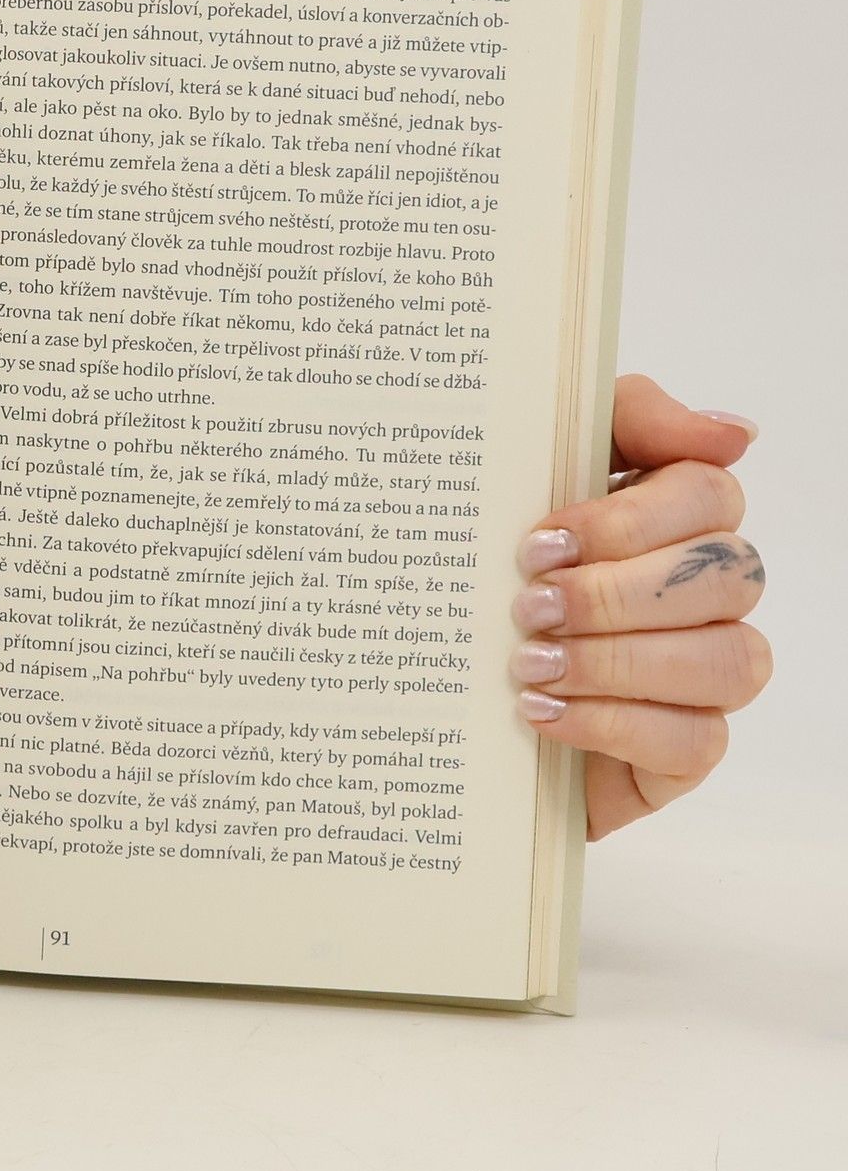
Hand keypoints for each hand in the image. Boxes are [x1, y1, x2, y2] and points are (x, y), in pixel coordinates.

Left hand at [511, 374, 769, 837]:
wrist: (437, 677)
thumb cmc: (498, 563)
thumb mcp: (533, 468)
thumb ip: (629, 419)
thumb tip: (732, 434)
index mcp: (677, 516)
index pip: (709, 493)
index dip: (628, 520)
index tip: (540, 542)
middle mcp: (710, 592)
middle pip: (727, 577)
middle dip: (617, 593)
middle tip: (529, 605)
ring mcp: (709, 673)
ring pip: (727, 661)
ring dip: (617, 660)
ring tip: (530, 662)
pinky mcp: (687, 751)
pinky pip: (695, 742)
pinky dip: (612, 723)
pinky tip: (542, 712)